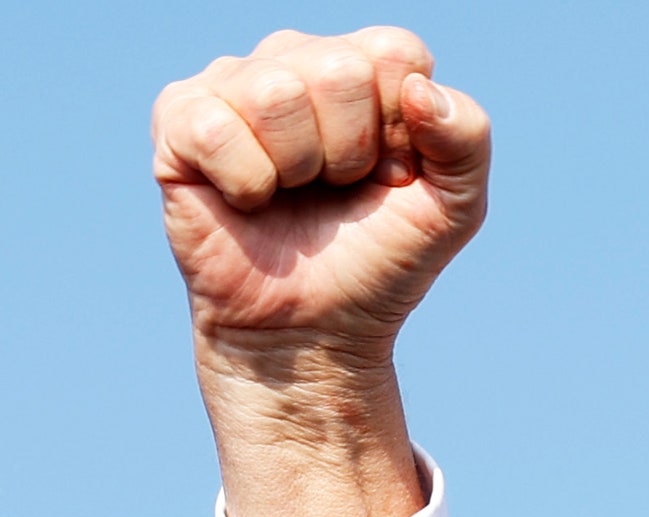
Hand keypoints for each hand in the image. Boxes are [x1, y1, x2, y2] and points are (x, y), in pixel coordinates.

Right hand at [151, 28, 490, 516]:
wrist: (317, 331)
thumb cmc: (379, 262)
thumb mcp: (453, 208)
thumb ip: (468, 139)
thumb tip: (421, 90)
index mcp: (362, 67)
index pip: (395, 53)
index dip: (402, 132)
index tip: (391, 177)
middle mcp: (295, 59)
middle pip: (338, 70)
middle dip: (351, 153)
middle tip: (335, 193)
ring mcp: (233, 84)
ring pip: (276, 93)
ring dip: (298, 169)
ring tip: (292, 197)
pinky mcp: (180, 119)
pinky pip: (219, 128)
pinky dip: (246, 184)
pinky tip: (248, 201)